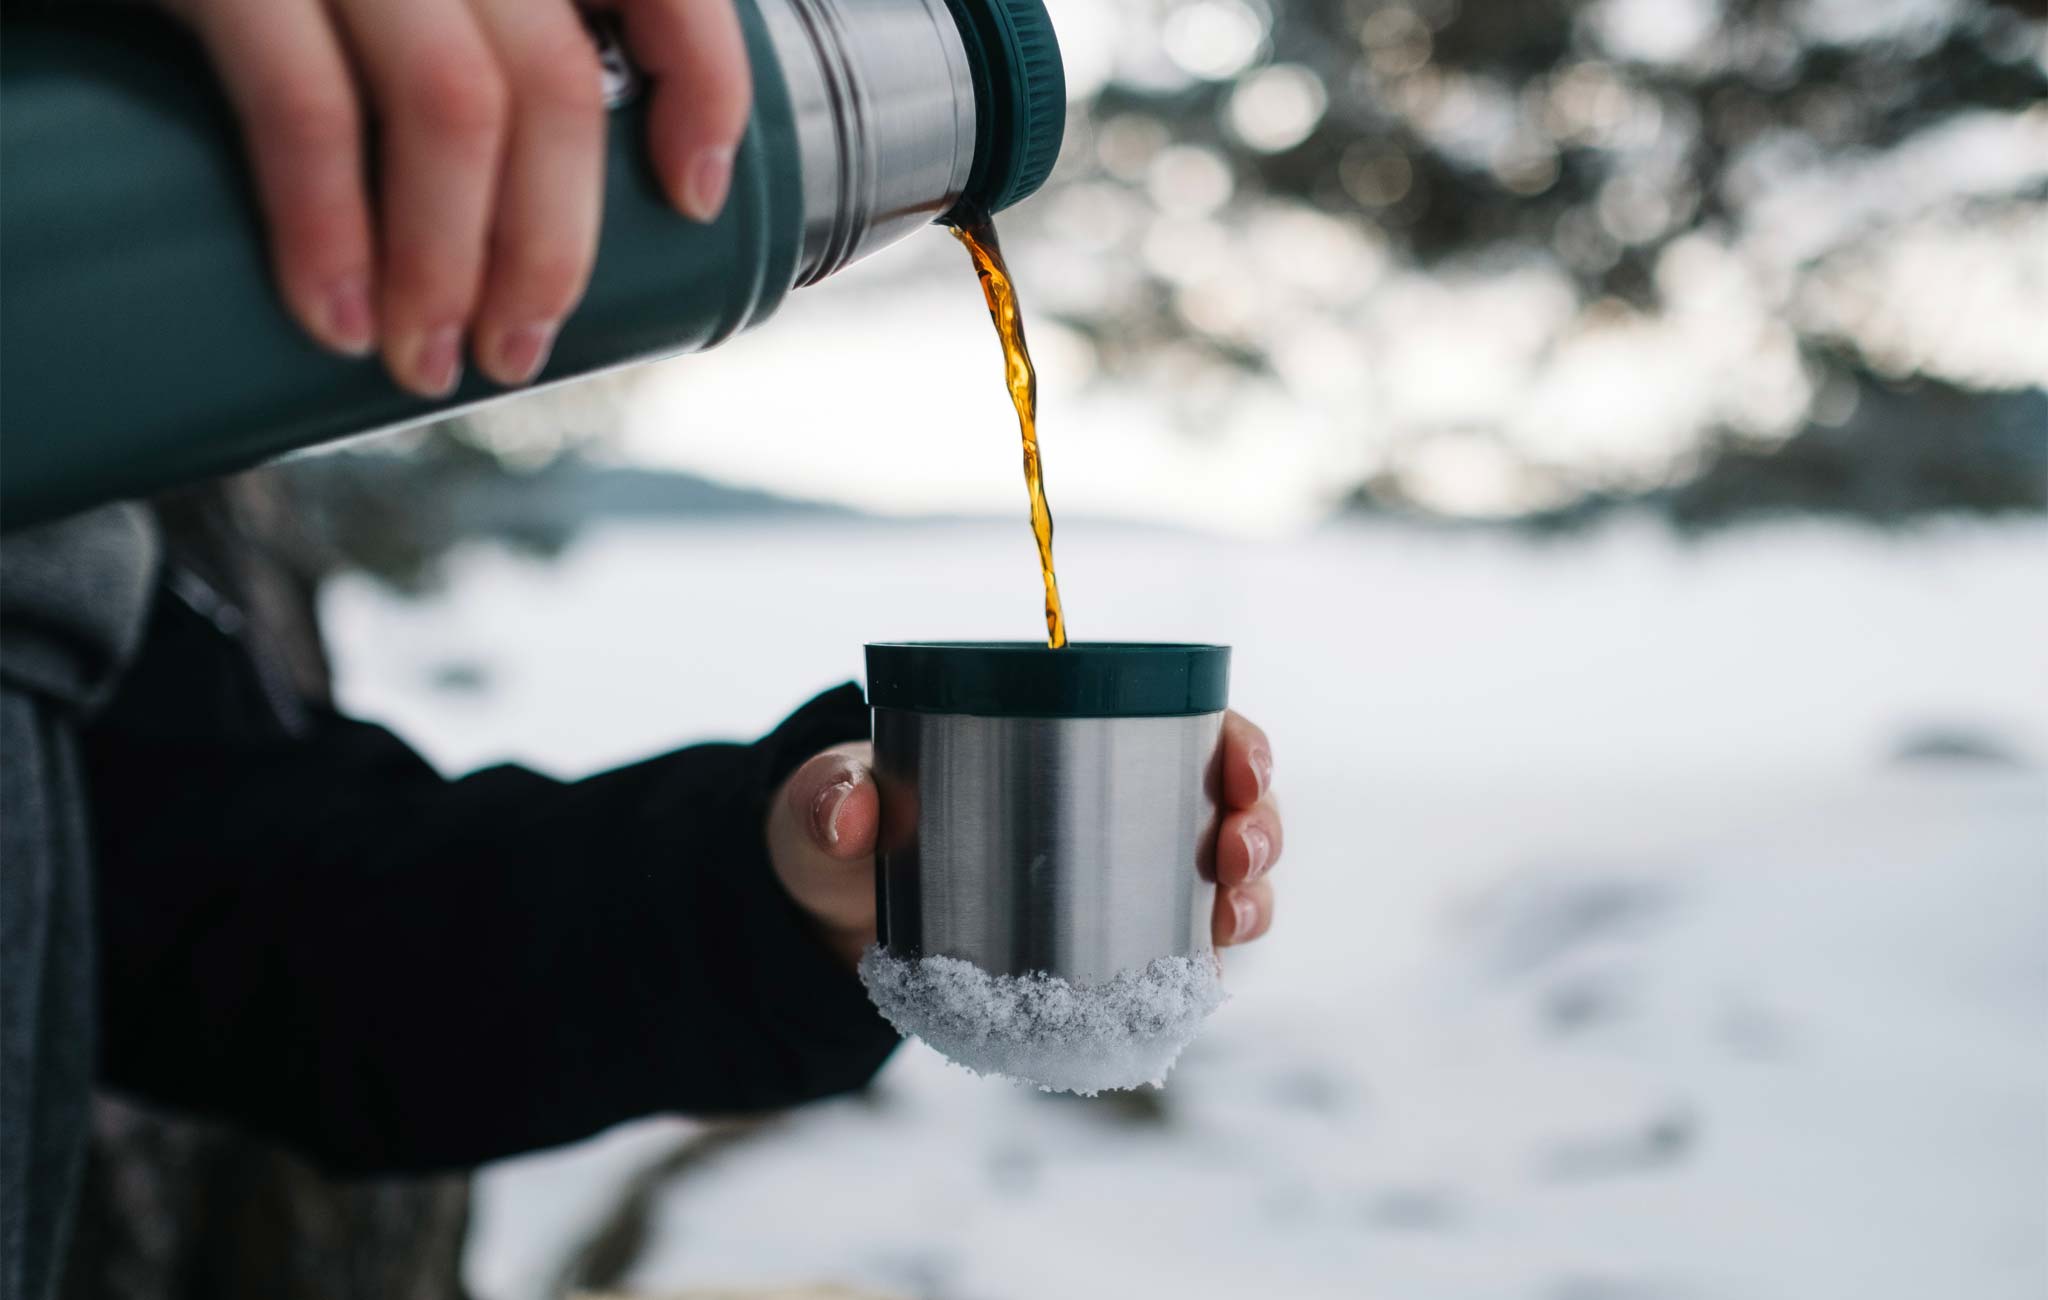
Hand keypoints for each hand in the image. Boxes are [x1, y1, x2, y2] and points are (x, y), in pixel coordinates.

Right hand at [154, 0, 751, 392]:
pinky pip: (304, 104)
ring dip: (452, 265)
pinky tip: (336, 316)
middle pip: (553, 82)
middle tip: (519, 349)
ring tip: (428, 361)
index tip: (695, 196)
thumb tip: (532, 196)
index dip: (703, 84)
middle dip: (551, 244)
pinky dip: (330, 231)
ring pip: (453, 106)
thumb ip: (464, 31)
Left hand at [765, 712, 1281, 968]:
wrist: (828, 921)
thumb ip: (828, 798)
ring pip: (1219, 883)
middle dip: (1259, 825)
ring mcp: (1115, 882)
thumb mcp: (825, 807)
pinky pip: (1179, 958)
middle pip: (1226, 806)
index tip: (1241, 763)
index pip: (1185, 723)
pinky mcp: (1102, 952)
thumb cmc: (840, 832)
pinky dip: (1206, 967)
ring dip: (1249, 899)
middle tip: (1235, 851)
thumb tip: (850, 811)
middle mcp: (1112, 807)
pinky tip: (1208, 980)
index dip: (1238, 741)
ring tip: (1231, 920)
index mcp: (1067, 739)